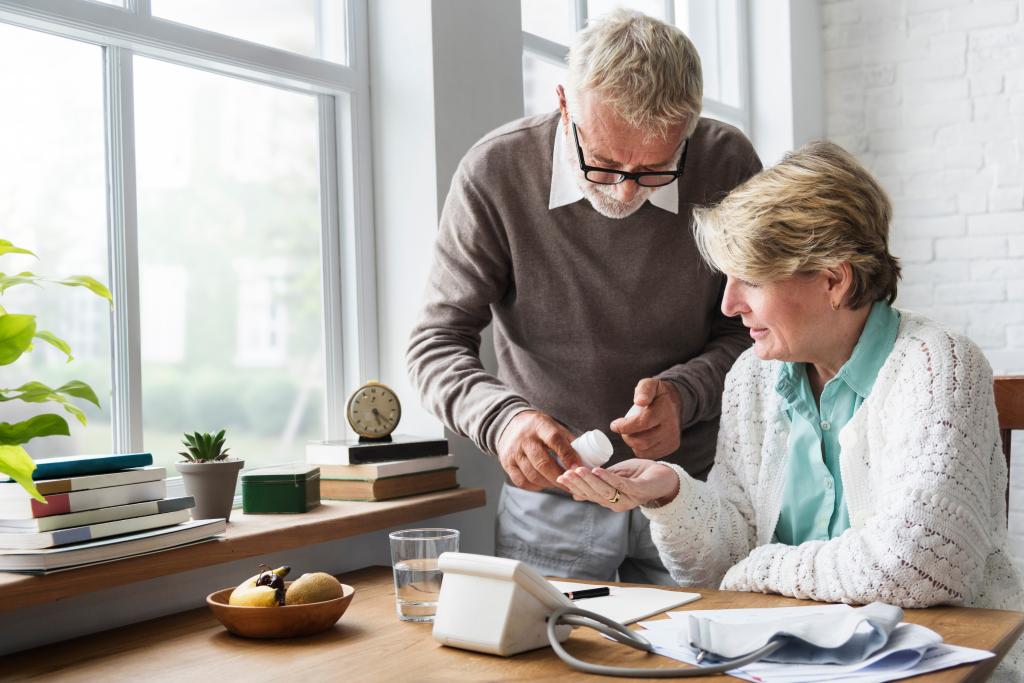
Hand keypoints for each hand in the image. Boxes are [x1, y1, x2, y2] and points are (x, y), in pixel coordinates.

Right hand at [497, 411, 579, 491]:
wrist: (509, 424)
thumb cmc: (538, 428)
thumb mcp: (552, 426)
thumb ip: (567, 440)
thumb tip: (586, 458)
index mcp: (540, 425)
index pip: (555, 440)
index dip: (568, 455)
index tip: (579, 467)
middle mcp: (524, 439)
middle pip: (543, 463)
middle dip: (560, 477)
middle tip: (573, 485)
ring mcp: (513, 452)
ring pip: (533, 475)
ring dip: (549, 483)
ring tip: (560, 485)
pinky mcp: (507, 464)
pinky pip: (522, 481)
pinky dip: (536, 486)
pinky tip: (544, 484)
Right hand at [556, 459, 679, 511]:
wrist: (665, 477)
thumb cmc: (638, 476)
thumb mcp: (614, 478)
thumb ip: (596, 484)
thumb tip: (574, 494)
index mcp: (609, 500)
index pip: (588, 495)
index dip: (574, 487)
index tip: (560, 477)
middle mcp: (617, 503)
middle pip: (594, 494)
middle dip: (578, 483)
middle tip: (565, 473)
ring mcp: (628, 498)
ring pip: (604, 490)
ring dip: (590, 480)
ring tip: (578, 469)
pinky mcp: (639, 490)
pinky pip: (621, 484)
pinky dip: (608, 477)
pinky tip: (597, 469)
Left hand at [610, 378, 682, 458]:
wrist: (675, 403)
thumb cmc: (658, 394)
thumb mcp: (650, 384)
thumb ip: (644, 390)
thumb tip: (639, 401)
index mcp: (665, 410)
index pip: (643, 423)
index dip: (625, 426)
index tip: (614, 425)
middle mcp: (671, 427)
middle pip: (642, 441)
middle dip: (626, 436)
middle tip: (622, 428)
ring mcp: (672, 439)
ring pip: (644, 450)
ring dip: (632, 443)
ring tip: (631, 432)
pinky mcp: (671, 447)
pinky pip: (649, 454)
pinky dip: (640, 448)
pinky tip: (640, 438)